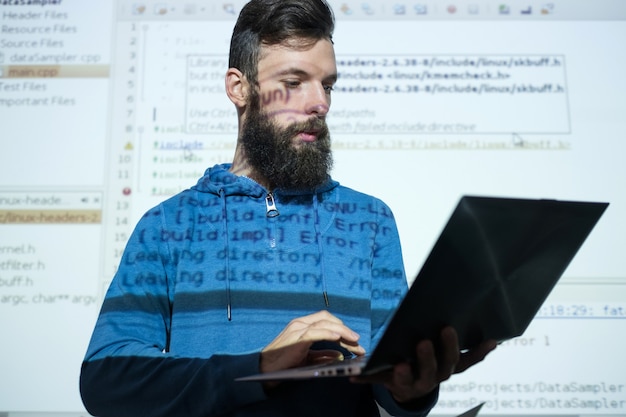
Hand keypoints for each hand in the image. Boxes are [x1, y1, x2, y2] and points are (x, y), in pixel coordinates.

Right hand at [261, 310, 365, 374]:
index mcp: (303, 325)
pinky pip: (315, 332)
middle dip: (345, 329)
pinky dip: (328, 333)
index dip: (341, 327)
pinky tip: (338, 338)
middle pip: (327, 319)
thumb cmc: (284, 362)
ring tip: (353, 341)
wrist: (266, 369)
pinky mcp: (296, 338)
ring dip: (342, 331)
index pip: (326, 319)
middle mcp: (300, 323)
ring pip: (324, 323)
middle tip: (358, 341)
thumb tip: (339, 355)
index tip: (354, 340)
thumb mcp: (307, 357)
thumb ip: (322, 354)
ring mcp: (298, 329)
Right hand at [351, 326, 496, 403]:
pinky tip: (491, 340)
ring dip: (451, 348)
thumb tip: (351, 376)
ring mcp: (444, 372)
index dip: (404, 375)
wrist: (413, 387)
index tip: (401, 365)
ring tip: (449, 330)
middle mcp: (428, 380)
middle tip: (423, 342)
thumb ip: (367, 375)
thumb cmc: (394, 373)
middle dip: (427, 358)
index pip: (405, 380)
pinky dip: (481, 352)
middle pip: (430, 371)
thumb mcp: (380, 375)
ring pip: (450, 364)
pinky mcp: (456, 366)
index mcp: (407, 383)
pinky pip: (470, 361)